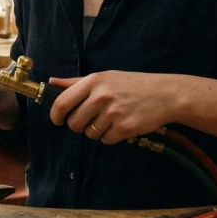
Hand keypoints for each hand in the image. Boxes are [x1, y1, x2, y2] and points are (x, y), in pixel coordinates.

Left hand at [48, 71, 180, 144]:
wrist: (165, 94)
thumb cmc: (132, 85)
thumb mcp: (104, 77)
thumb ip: (76, 82)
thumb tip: (51, 81)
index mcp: (93, 81)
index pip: (62, 103)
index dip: (56, 115)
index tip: (58, 120)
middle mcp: (101, 96)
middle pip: (74, 123)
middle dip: (79, 125)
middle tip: (92, 119)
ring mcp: (113, 113)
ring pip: (90, 134)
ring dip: (97, 131)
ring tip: (111, 119)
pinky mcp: (124, 128)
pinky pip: (106, 140)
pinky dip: (111, 136)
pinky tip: (121, 125)